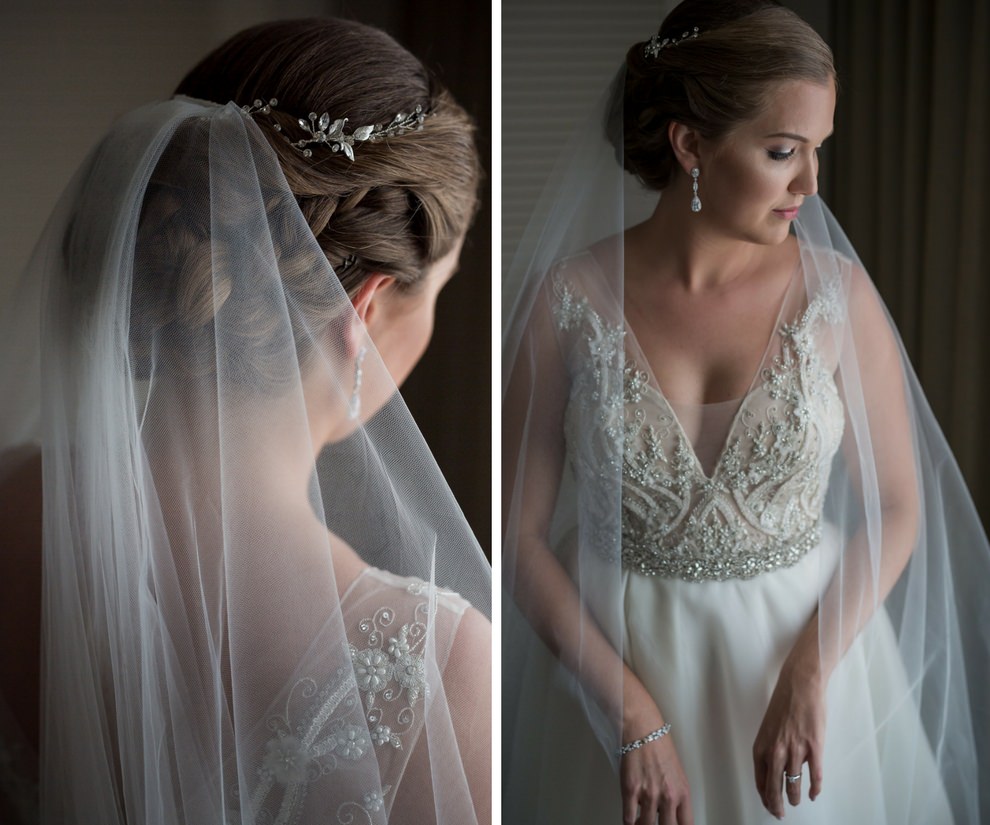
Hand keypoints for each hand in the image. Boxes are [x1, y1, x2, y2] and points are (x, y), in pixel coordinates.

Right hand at [619, 722, 692, 824]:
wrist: (642, 728)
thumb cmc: (659, 744)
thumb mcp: (676, 772)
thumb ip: (675, 794)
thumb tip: (667, 811)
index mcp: (682, 792)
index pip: (686, 824)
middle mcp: (668, 796)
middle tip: (654, 823)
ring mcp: (649, 794)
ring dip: (642, 824)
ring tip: (640, 821)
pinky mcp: (631, 790)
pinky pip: (628, 817)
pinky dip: (629, 821)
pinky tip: (630, 819)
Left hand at [752, 658, 825, 818]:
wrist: (800, 684)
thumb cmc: (784, 702)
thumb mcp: (769, 728)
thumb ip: (772, 749)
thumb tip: (779, 768)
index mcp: (762, 746)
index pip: (760, 780)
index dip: (765, 796)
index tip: (769, 805)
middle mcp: (776, 751)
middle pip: (774, 787)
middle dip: (777, 805)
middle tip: (780, 813)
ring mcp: (795, 750)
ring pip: (793, 784)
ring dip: (794, 797)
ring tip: (795, 802)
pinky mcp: (814, 747)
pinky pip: (814, 775)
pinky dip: (814, 788)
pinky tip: (813, 794)